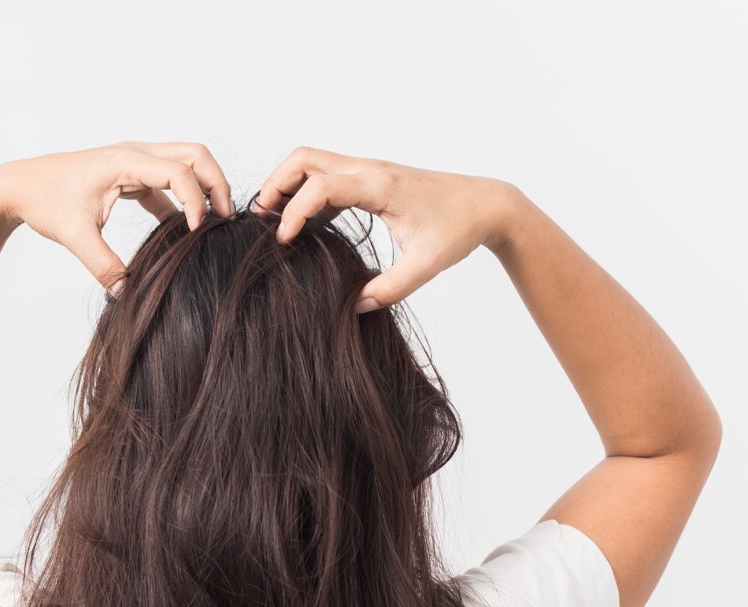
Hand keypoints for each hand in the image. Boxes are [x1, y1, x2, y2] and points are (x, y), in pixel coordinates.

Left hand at [0, 141, 234, 293]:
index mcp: (124, 160)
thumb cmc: (44, 200)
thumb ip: (103, 264)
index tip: (196, 231)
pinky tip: (184, 228)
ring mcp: (134, 161)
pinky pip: (168, 181)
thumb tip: (125, 293)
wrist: (19, 186)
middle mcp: (134, 154)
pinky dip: (183, 198)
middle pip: (195, 154)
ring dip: (204, 186)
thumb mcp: (74, 236)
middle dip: (216, 183)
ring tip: (213, 221)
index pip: (179, 171)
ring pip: (185, 162)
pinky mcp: (130, 174)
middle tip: (225, 217)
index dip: (196, 200)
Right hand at [253, 147, 518, 312]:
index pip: (320, 186)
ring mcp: (369, 170)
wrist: (486, 204)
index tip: (282, 241)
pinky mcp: (371, 177)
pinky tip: (305, 223)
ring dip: (287, 184)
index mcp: (380, 185)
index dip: (294, 211)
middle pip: (304, 159)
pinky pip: (327, 175)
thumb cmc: (459, 229)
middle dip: (276, 184)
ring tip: (275, 221)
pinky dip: (306, 190)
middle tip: (262, 220)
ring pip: (312, 161)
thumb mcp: (427, 265)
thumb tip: (353, 307)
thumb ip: (390, 289)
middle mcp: (370, 169)